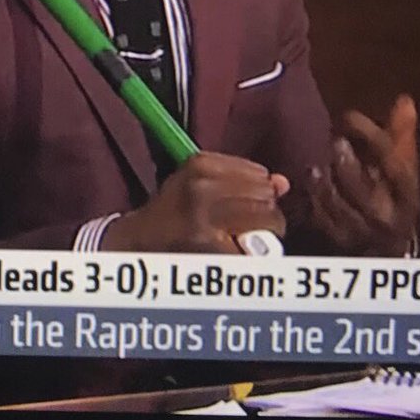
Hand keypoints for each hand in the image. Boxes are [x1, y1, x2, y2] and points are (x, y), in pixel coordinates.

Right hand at [102, 152, 288, 253]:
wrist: (137, 244)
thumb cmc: (173, 213)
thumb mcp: (198, 183)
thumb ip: (241, 179)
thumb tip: (283, 182)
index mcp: (199, 164)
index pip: (258, 174)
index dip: (258, 192)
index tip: (245, 205)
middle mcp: (202, 186)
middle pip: (266, 195)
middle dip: (265, 212)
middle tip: (246, 227)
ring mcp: (206, 217)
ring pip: (268, 219)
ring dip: (264, 233)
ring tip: (243, 240)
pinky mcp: (210, 246)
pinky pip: (256, 249)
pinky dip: (254, 255)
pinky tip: (236, 255)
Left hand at [308, 94, 419, 255]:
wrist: (390, 243)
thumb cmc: (393, 194)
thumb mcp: (402, 167)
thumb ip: (401, 134)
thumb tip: (405, 99)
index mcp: (407, 195)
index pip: (397, 168)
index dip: (372, 139)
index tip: (348, 116)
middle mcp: (388, 216)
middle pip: (368, 195)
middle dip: (350, 167)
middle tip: (335, 141)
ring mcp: (364, 232)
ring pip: (342, 210)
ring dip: (326, 185)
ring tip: (315, 166)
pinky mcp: (341, 241)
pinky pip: (324, 221)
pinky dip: (315, 200)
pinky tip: (309, 182)